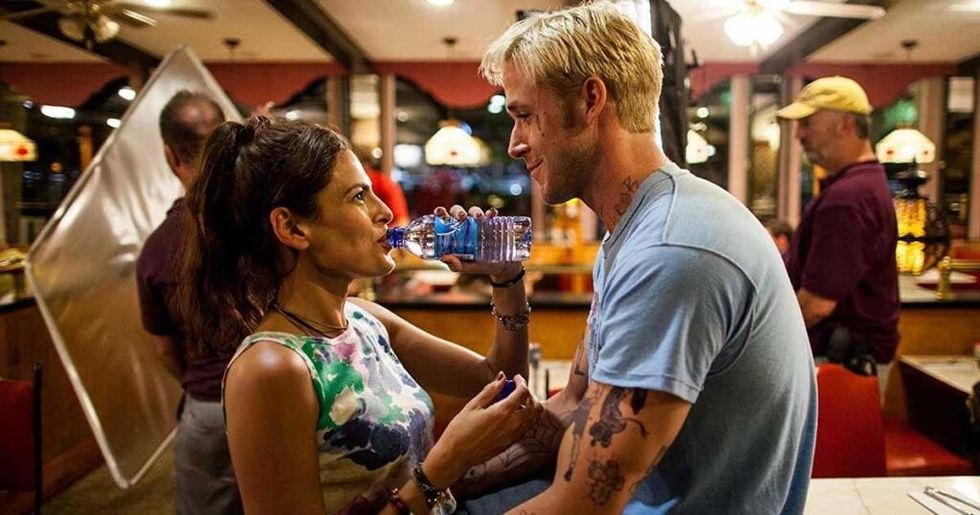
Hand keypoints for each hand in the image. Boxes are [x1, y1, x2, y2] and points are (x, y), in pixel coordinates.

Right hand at [422, 373, 541, 487]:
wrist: (456, 456)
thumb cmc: (460, 429)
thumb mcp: (473, 406)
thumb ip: (490, 390)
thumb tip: (503, 377)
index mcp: (502, 412)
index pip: (522, 392)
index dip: (522, 382)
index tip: (516, 378)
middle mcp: (512, 425)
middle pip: (535, 406)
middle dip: (529, 394)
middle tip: (518, 390)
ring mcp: (513, 436)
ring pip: (534, 418)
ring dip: (529, 407)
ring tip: (515, 402)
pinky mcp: (510, 444)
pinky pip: (526, 428)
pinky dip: (525, 418)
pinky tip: (512, 415)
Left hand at [432, 205, 522, 281]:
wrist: (499, 267)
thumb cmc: (478, 265)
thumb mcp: (466, 267)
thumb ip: (456, 265)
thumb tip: (443, 258)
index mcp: (454, 233)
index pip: (444, 220)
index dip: (441, 212)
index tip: (439, 211)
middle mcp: (465, 225)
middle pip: (458, 212)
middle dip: (458, 211)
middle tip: (461, 216)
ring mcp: (479, 223)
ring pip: (474, 211)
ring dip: (475, 211)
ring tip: (479, 217)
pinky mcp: (492, 224)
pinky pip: (491, 215)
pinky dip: (491, 212)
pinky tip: (492, 214)